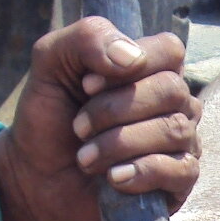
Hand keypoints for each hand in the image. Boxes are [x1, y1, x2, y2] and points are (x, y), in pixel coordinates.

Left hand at [0, 17, 200, 220]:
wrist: (37, 176)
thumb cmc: (50, 117)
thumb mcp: (51, 62)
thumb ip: (87, 38)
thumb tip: (132, 57)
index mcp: (151, 69)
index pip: (169, 50)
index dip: (130, 66)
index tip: (87, 85)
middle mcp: (174, 103)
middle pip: (171, 90)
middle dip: (114, 109)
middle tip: (79, 127)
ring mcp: (181, 143)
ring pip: (174, 130)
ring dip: (119, 144)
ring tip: (86, 158)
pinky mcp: (179, 182)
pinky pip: (182, 171)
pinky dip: (142, 172)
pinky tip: (114, 178)